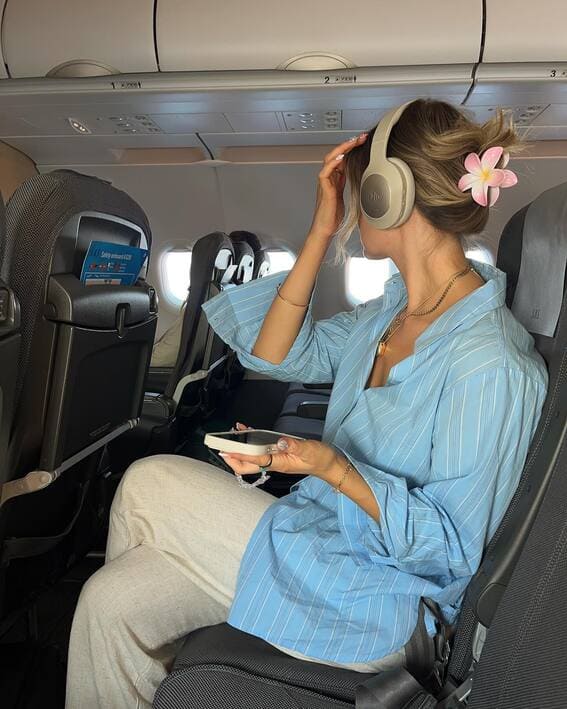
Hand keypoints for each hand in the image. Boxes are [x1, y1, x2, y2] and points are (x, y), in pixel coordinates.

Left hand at [220, 422, 340, 479]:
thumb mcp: (309, 449)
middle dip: (234, 458)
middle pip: (248, 465)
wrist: (329, 464)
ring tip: (231, 435)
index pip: (256, 459)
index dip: (240, 455)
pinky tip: (247, 431)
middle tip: (222, 447)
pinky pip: (261, 450)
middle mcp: (275, 462)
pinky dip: (252, 442)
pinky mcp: (279, 454)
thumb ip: (294, 445)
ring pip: (253, 458)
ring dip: (241, 449)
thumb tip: (279, 441)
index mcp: (280, 462)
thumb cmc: (320, 458)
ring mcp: (276, 459)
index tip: (227, 450)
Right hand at [308, 133, 367, 240]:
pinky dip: (333, 163)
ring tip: (353, 142)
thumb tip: (363, 176)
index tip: (363, 141)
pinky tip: (341, 157)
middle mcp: (329, 178)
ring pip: (330, 159)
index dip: (351, 148)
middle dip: (348, 144)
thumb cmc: (334, 216)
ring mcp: (325, 183)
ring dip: (342, 149)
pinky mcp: (324, 189)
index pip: (342, 158)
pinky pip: (325, 172)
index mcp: (335, 179)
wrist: (325, 228)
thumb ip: (350, 184)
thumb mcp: (346, 195)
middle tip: (361, 137)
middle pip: (336, 154)